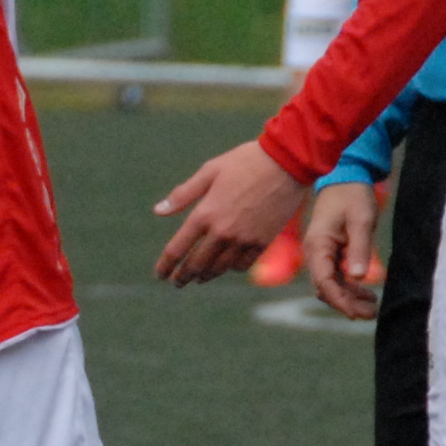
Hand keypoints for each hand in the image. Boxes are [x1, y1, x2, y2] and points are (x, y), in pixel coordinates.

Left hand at [154, 140, 311, 285]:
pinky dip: (232, 268)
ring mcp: (244, 239)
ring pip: (220, 268)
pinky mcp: (263, 241)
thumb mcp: (209, 171)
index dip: (165, 265)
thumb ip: (183, 194)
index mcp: (205, 214)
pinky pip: (243, 264)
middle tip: (177, 283)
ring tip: (200, 278)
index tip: (159, 274)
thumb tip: (158, 211)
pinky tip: (227, 266)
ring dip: (206, 275)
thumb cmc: (245, 162)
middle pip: (197, 264)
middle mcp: (223, 232)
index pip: (177, 249)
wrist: (287, 162)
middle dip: (184, 277)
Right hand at [300, 178, 384, 321]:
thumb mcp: (361, 221)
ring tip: (372, 305)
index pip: (323, 282)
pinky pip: (333, 276)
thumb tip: (359, 278)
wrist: (345, 176)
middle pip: (324, 288)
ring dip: (347, 297)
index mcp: (318, 245)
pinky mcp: (327, 251)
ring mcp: (319, 252)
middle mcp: (313, 251)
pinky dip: (347, 286)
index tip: (357, 314)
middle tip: (371, 313)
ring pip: (328, 284)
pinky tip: (365, 291)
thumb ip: (359, 249)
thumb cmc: (353, 196)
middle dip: (345, 304)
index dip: (339, 301)